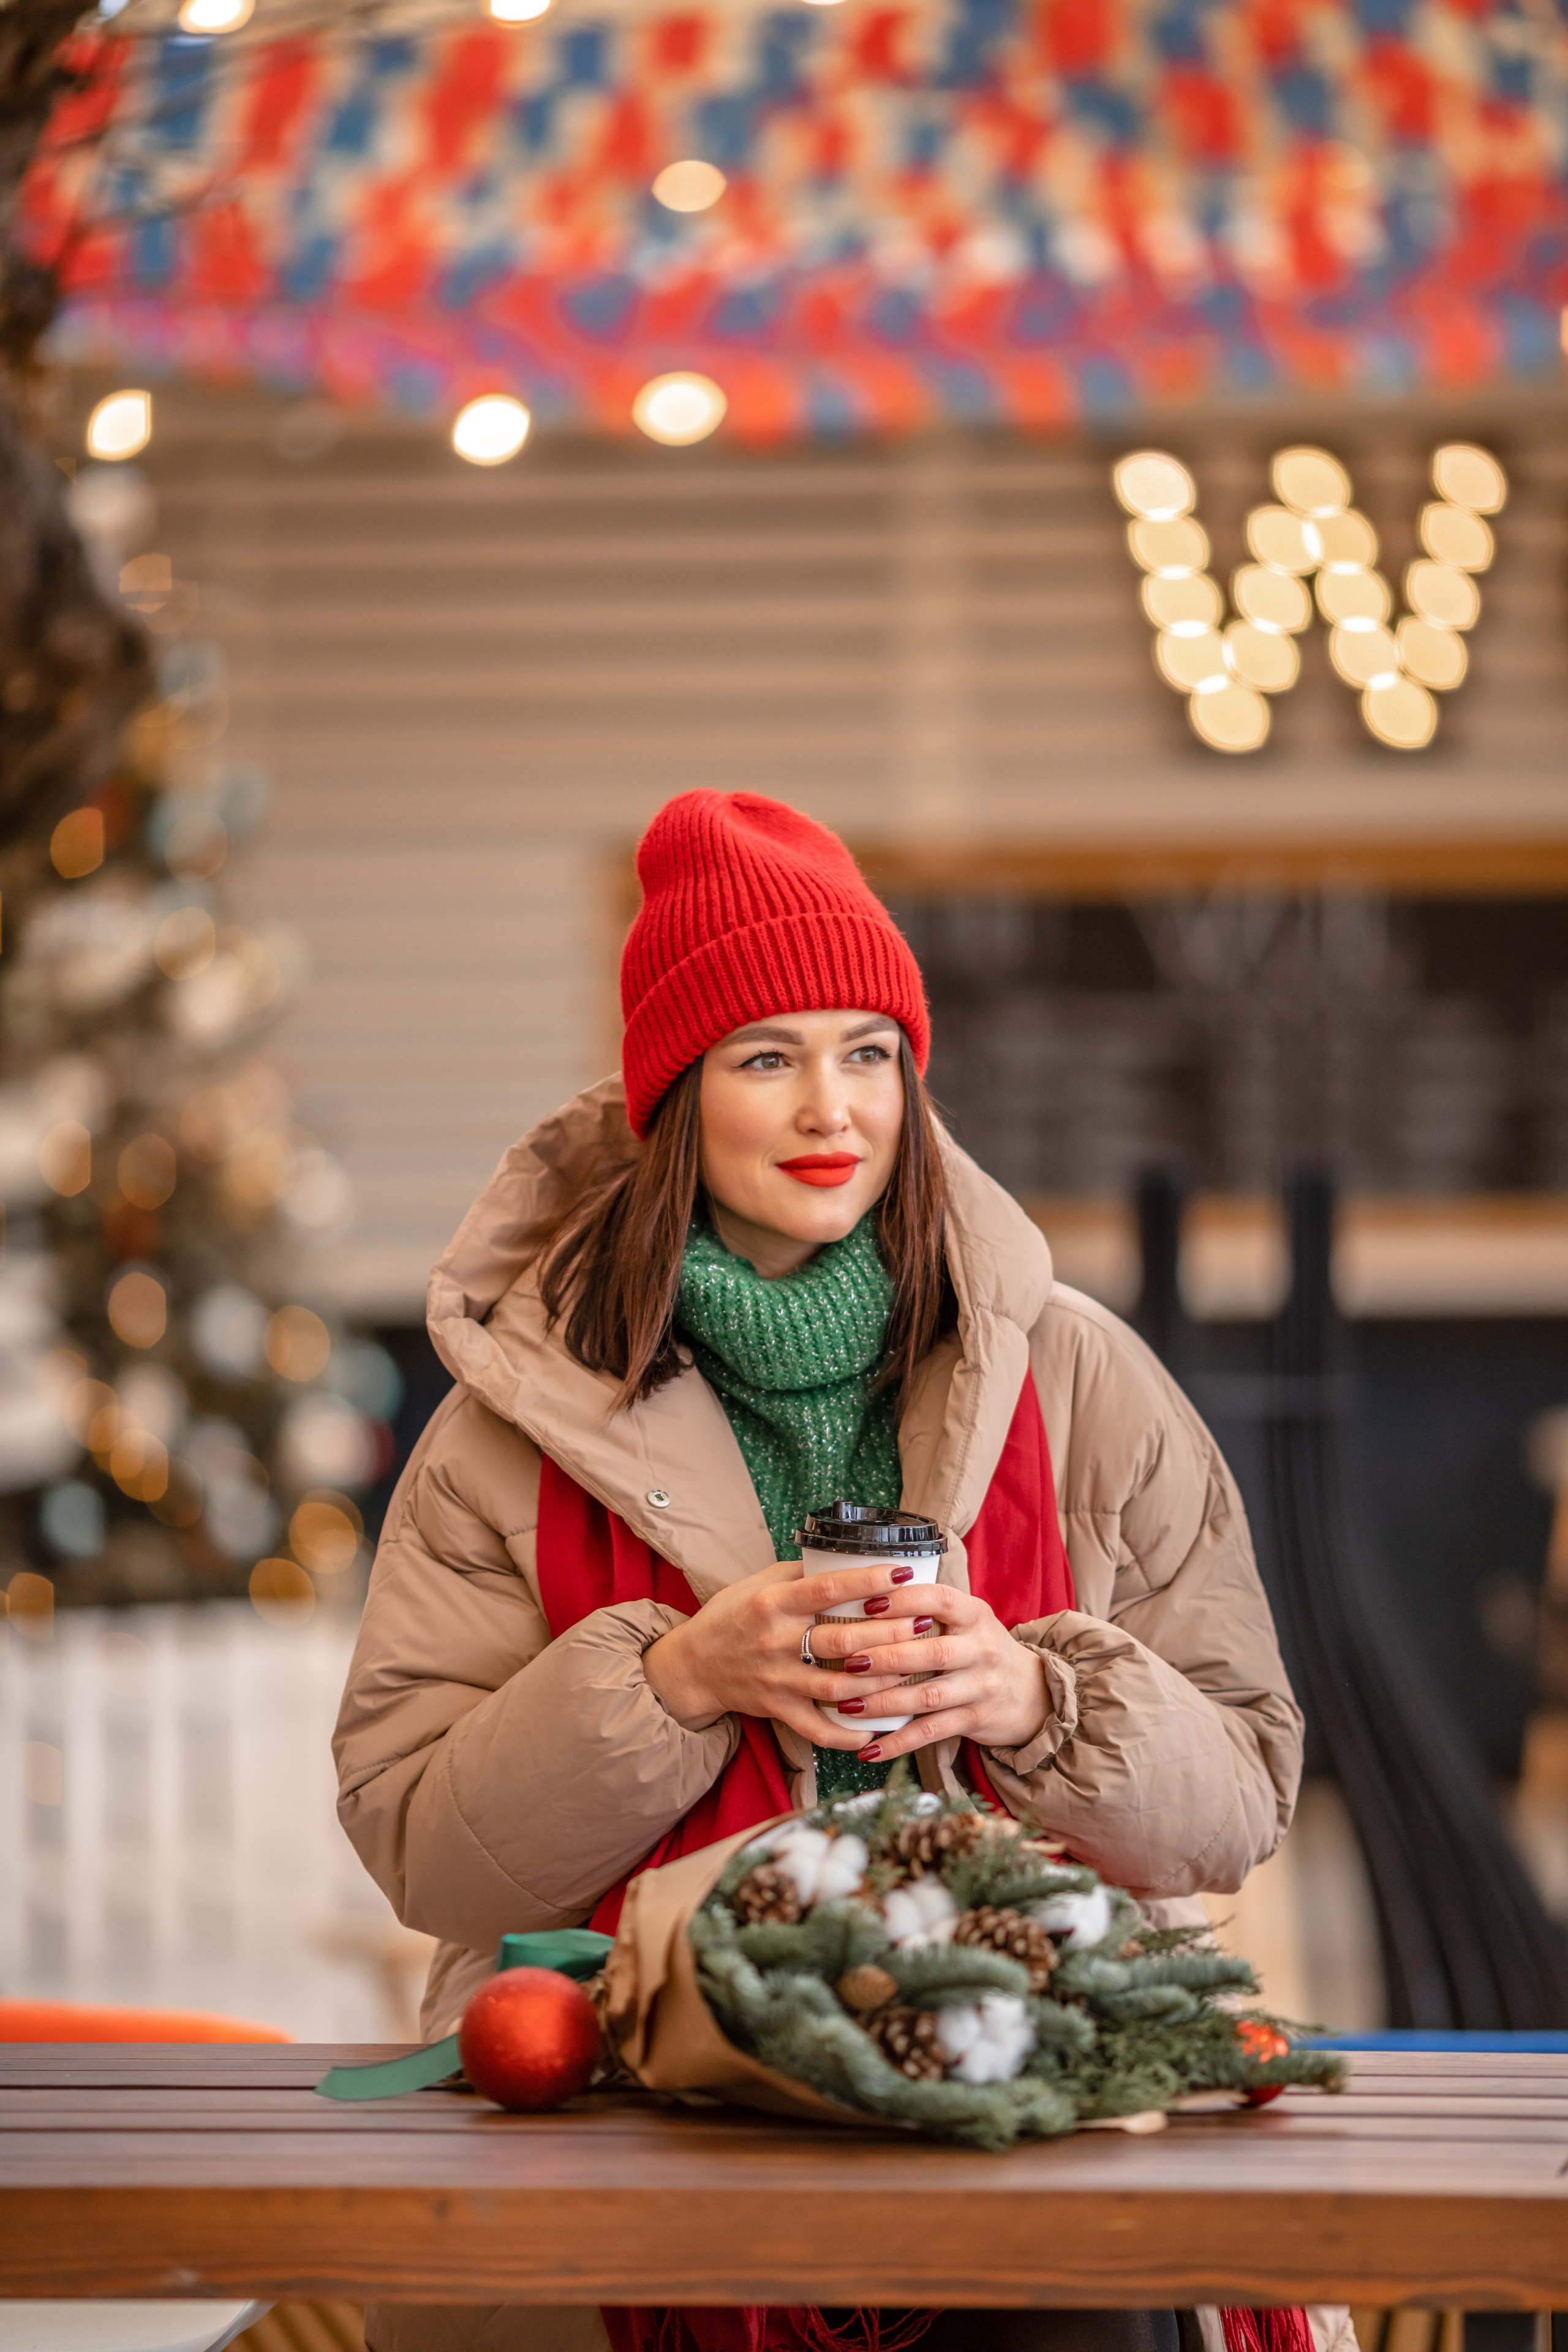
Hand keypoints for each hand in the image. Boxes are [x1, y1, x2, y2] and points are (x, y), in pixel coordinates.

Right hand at [643, 1564, 1048, 1761]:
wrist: (693, 1665)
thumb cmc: (731, 1617)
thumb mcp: (757, 1584)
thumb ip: (799, 1574)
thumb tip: (846, 1561)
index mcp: (773, 1602)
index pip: (827, 1588)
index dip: (868, 1581)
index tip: (903, 1572)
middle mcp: (775, 1641)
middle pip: (841, 1638)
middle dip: (889, 1633)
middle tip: (926, 1623)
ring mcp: (777, 1679)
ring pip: (838, 1684)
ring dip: (880, 1680)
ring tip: (915, 1671)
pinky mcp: (776, 1709)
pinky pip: (816, 1727)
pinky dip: (847, 1734)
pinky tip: (877, 1732)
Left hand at [810, 1583, 1049, 1765]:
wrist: (1032, 1694)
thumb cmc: (982, 1649)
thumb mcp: (969, 1620)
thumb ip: (931, 1609)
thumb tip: (868, 1592)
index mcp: (975, 1615)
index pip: (940, 1599)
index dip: (904, 1600)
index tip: (866, 1603)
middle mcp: (982, 1649)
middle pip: (931, 1652)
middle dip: (886, 1657)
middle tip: (847, 1662)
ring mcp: (981, 1687)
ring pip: (927, 1696)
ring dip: (884, 1703)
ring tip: (847, 1705)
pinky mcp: (975, 1720)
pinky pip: (932, 1732)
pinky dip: (899, 1742)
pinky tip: (870, 1749)